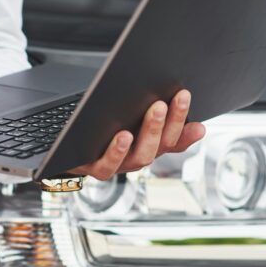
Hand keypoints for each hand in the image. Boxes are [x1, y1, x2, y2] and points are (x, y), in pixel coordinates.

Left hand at [68, 90, 204, 180]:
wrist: (65, 146)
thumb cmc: (100, 126)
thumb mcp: (130, 116)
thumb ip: (154, 113)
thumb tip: (180, 101)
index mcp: (148, 144)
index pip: (175, 141)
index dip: (189, 134)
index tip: (200, 120)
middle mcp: (136, 157)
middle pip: (161, 145)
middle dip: (171, 121)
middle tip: (175, 98)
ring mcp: (118, 165)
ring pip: (141, 157)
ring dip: (150, 132)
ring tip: (155, 110)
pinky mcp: (94, 168)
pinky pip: (109, 166)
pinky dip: (118, 151)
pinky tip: (123, 135)